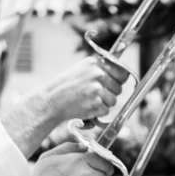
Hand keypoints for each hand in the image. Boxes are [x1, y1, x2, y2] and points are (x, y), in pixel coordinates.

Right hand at [4, 58, 130, 157]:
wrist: (52, 100)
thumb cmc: (66, 86)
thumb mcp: (81, 69)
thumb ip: (99, 69)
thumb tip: (122, 73)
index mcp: (95, 63)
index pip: (121, 71)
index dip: (120, 80)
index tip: (116, 83)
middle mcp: (98, 74)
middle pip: (118, 88)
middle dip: (110, 94)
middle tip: (94, 95)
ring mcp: (98, 89)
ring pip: (113, 101)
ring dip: (103, 104)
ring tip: (88, 101)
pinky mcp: (96, 103)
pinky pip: (106, 111)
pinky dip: (97, 112)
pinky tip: (86, 107)